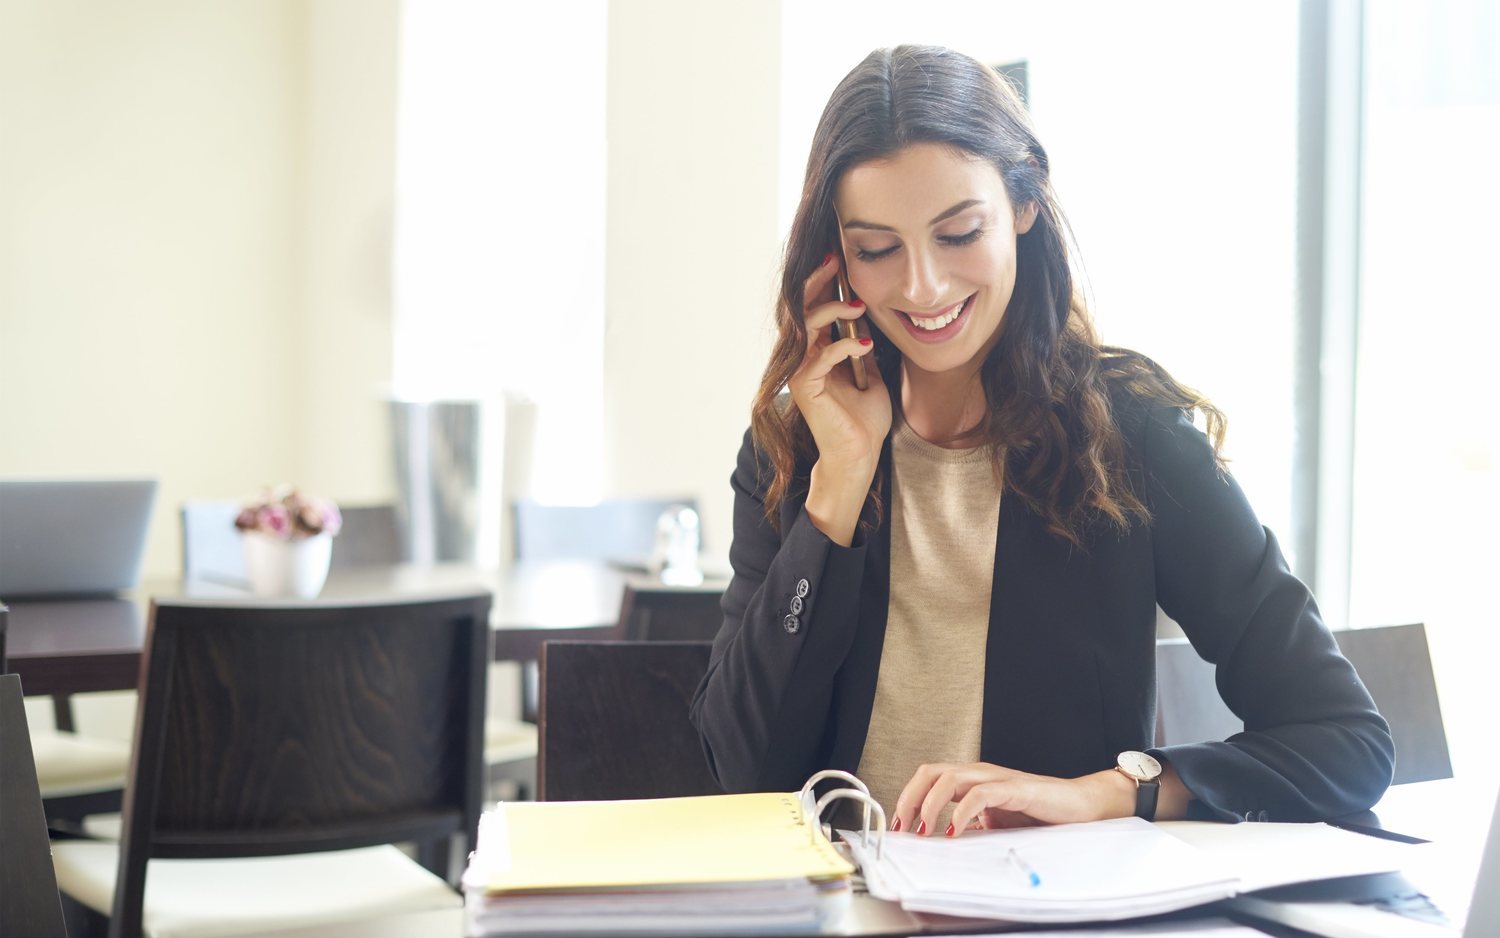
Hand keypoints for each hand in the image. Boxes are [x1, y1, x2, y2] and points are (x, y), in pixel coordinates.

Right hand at [787, 255, 890, 479]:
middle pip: (801, 309)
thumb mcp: (869, 370)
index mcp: (815, 351)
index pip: (812, 307)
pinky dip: (844, 346)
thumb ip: (861, 343)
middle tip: (835, 261)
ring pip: (806, 326)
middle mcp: (802, 358)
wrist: (860, 453)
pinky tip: (865, 345)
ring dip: (832, 311)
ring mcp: (801, 372)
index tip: (838, 259)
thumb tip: (864, 314)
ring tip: (858, 307)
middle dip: (817, 282)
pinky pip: (821, 356)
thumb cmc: (864, 417)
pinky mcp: (805, 388)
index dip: (822, 282)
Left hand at [892, 762, 1136, 836]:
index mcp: (972, 779)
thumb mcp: (996, 822)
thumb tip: (942, 842)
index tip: (898, 825)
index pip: (929, 777)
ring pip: (950, 778)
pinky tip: (955, 830)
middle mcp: (981, 773)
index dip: (908, 797)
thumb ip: (972, 826)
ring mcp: (997, 778)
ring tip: (926, 830)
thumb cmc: (1039, 813)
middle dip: (910, 798)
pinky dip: (962, 812)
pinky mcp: (1015, 789)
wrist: (1080, 807)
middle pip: (931, 772)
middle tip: (903, 827)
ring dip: (931, 805)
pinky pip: (981, 795)